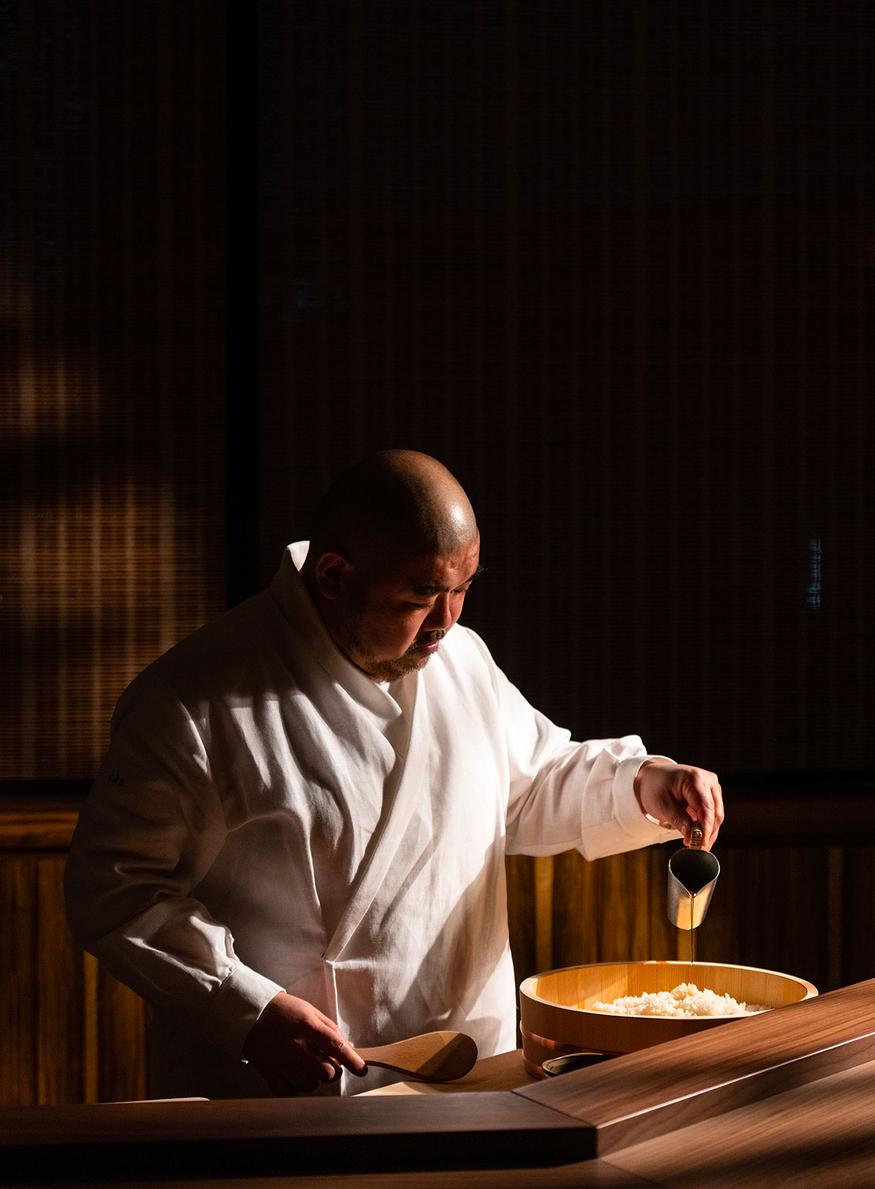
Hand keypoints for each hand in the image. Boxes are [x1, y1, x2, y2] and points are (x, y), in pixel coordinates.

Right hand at [242, 991, 367, 1094]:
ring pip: (310, 1085)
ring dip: (314, 1079)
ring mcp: (281, 1062)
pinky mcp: (268, 1073)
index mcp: (307, 1027)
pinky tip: (293, 1073)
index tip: (362, 1070)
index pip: (336, 1047)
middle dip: (331, 1070)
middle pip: (327, 1073)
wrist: (251, 1013)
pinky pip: (290, 1091)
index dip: (353, 1061)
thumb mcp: (310, 1011)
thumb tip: (349, 1048)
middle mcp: (295, 1046)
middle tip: (324, 1061)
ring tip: (306, 1066)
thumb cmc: (285, 1011)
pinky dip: (295, 1087)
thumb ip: (330, 1029)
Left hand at [634, 758, 723, 849]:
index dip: (705, 829)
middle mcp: (708, 780)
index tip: (700, 845)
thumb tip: (693, 838)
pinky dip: (706, 826)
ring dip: (708, 832)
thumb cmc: (655, 787)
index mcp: (695, 778)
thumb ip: (678, 820)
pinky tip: (697, 836)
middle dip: (707, 833)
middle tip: (696, 849)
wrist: (652, 776)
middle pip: (715, 813)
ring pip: (717, 815)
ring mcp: (712, 786)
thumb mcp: (661, 804)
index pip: (706, 808)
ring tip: (695, 845)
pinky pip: (713, 813)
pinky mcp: (711, 794)